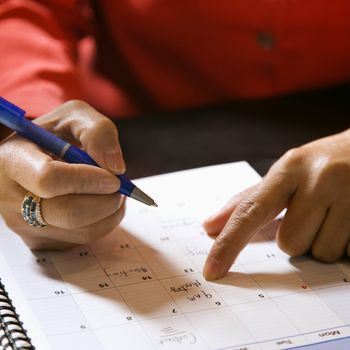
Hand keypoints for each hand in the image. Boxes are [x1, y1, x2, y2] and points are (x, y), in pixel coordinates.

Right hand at [0, 100, 125, 249]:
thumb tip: (116, 167)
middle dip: (106, 201)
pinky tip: (101, 203)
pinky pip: (82, 240)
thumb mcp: (74, 116)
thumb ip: (97, 132)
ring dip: (110, 213)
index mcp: (13, 160)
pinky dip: (103, 223)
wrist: (33, 157)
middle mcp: (11, 198)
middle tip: (121, 187)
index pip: (50, 180)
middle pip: (68, 214)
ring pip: (81, 232)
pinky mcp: (40, 240)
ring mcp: (24, 225)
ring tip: (112, 192)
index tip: (114, 177)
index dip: (88, 181)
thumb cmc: (53, 136)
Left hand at [203, 129, 349, 279]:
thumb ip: (247, 202)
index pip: (251, 211)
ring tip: (334, 213)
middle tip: (311, 213)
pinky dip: (345, 244)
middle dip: (296, 236)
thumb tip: (210, 227)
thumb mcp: (284, 174)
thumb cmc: (319, 166)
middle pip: (289, 243)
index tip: (212, 269)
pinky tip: (349, 219)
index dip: (229, 243)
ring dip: (322, 241)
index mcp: (290, 168)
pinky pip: (348, 254)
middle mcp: (320, 179)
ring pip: (321, 253)